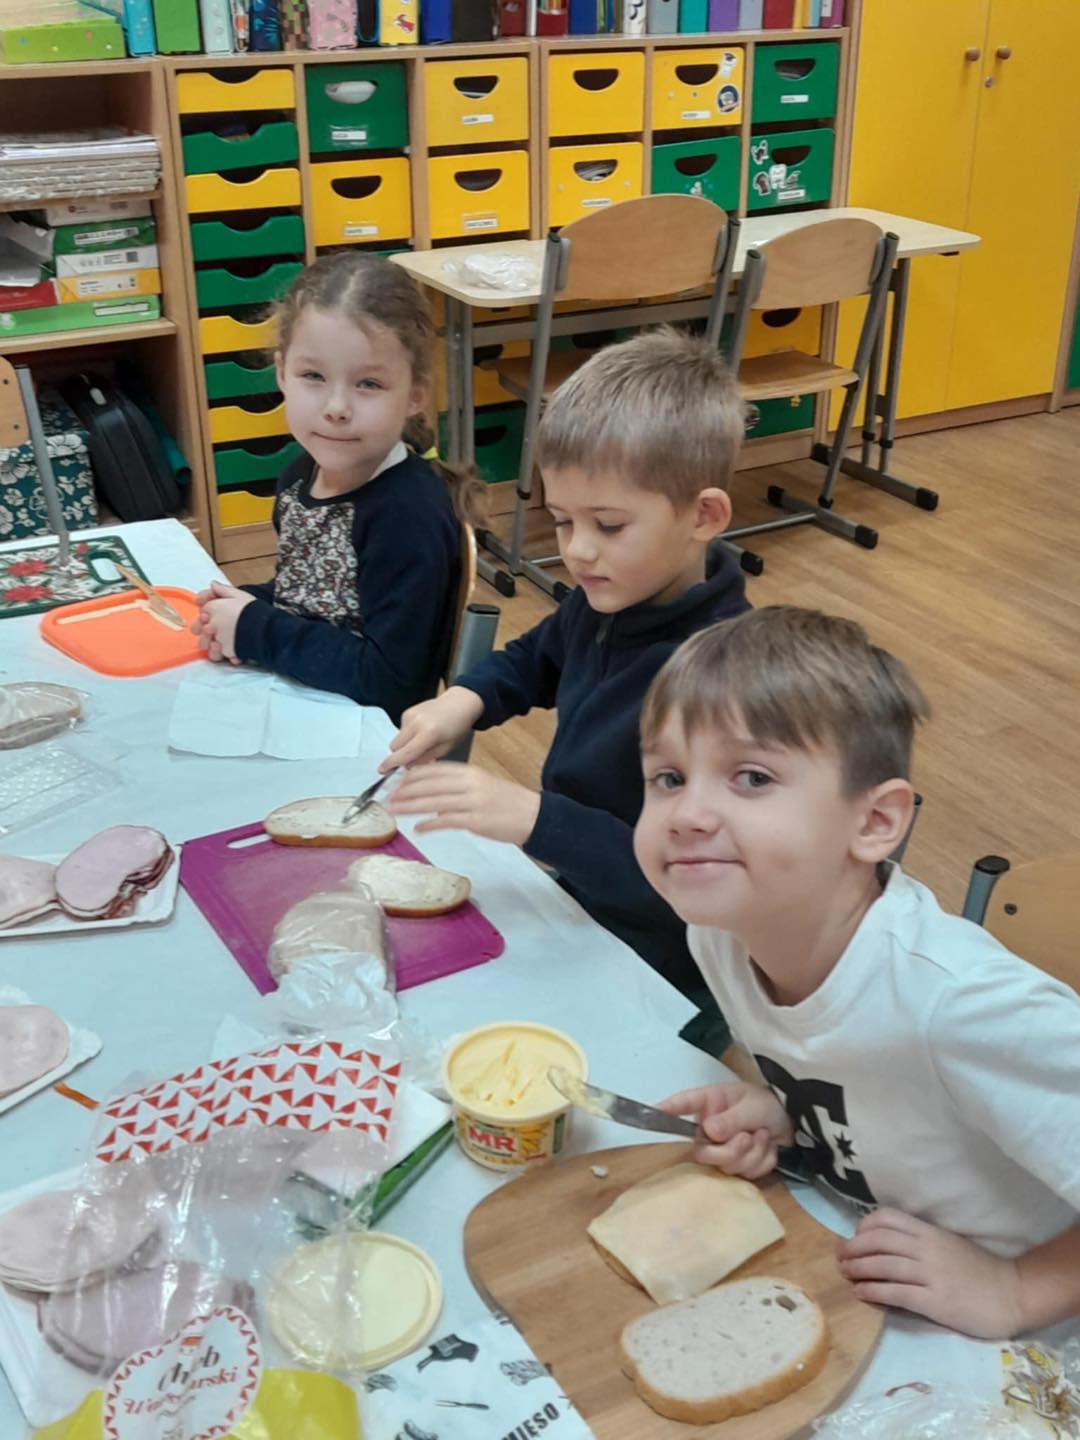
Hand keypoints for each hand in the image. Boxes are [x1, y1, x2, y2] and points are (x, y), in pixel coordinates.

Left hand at [192, 582, 252, 664]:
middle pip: (198, 629)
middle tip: (213, 630)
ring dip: (213, 644)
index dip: (208, 611)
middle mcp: (211, 624)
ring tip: (223, 643)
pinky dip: (228, 655)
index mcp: (212, 608)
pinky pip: (222, 655)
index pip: (203, 609)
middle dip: (205, 629)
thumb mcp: (239, 594)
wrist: (265, 628)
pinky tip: (235, 653)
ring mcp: (218, 639)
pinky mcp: (227, 652)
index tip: (214, 612)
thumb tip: (213, 585)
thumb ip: (223, 590)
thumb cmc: (253, 609)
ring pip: (206, 645)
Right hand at [382, 687, 484, 772]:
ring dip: (405, 745)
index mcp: (429, 733)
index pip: (405, 753)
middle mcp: (417, 723)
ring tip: (423, 740)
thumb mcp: (446, 748)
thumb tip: (406, 765)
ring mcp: (410, 715)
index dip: (392, 764)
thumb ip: (425, 759)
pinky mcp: (407, 712)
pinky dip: (408, 734)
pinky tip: (422, 730)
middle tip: (416, 756)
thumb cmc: (456, 727)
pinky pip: (401, 730)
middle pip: (395, 747)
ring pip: (397, 739)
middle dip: (401, 755)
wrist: (459, 704)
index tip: (382, 770)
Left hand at [389, 762, 540, 845]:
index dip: (412, 776)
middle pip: (430, 785)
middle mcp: (470, 784)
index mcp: (470, 772)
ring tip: (395, 811)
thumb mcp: (482, 786)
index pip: (434, 770)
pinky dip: (430, 824)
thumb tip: (432, 796)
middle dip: (406, 792)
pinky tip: (418, 828)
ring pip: (435, 802)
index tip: (396, 782)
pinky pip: (447, 821)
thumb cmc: (507, 803)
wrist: (534, 816)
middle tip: (388, 799)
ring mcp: (473, 802)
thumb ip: (458, 788)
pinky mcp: (476, 821)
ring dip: (411, 807)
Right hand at [657, 1082, 792, 1178]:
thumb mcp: (753, 1106)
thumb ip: (732, 1119)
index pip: (684, 1104)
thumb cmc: (767, 1104)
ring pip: (726, 1166)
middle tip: (748, 1137)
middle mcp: (710, 1128)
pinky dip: (762, 1161)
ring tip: (763, 1136)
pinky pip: (746, 1173)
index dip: (668, 1108)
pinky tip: (769, 1147)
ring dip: (752, 1153)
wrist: (793, 1121)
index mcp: (710, 1104)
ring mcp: (723, 1148)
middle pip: (703, 1152)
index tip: (652, 1111)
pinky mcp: (738, 1165)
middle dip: (730, 1151)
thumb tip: (709, 1131)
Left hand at [837, 1208, 1024, 1338]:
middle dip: (852, 1247)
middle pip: (878, 1240)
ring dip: (857, 1269)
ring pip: (883, 1265)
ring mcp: (932, 1274)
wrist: (1013, 1293)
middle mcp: (927, 1248)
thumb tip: (884, 1243)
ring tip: (845, 1274)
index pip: (887, 1218)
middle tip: (839, 1257)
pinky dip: (873, 1292)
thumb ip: (919, 1241)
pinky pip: (896, 1293)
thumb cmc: (978, 1270)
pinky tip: (861, 1294)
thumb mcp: (947, 1245)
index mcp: (929, 1231)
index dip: (863, 1226)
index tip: (854, 1237)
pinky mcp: (936, 1301)